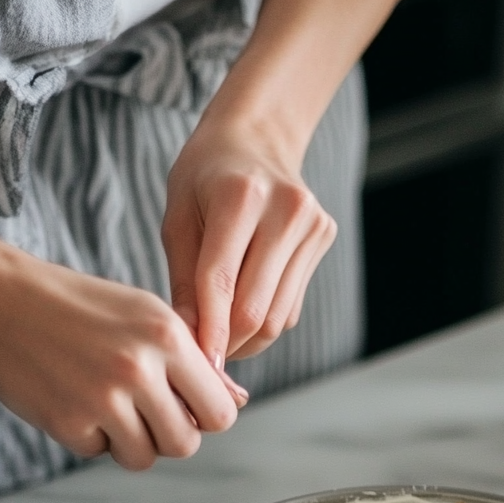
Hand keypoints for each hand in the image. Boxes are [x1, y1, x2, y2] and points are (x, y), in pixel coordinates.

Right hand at [0, 248, 245, 469]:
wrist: (4, 301)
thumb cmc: (85, 309)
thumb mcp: (148, 317)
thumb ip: (196, 362)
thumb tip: (238, 400)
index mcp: (169, 337)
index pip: (221, 413)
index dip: (207, 417)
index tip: (188, 407)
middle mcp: (139, 368)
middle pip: (186, 444)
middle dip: (169, 436)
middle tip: (146, 412)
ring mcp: (102, 398)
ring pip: (144, 458)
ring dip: (132, 443)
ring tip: (113, 409)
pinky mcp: (69, 422)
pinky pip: (100, 453)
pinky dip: (92, 437)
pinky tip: (77, 402)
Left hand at [160, 0, 407, 370]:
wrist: (255, 136)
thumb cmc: (204, 178)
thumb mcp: (179, 218)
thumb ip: (184, 281)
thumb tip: (192, 343)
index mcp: (239, 195)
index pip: (220, 282)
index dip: (206, 332)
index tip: (194, 366)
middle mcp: (285, 209)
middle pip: (254, 310)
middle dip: (227, 344)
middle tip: (203, 359)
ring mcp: (312, 224)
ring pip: (276, 316)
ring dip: (246, 340)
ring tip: (221, 338)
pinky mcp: (324, 237)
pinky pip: (290, 305)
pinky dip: (265, 320)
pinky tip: (245, 308)